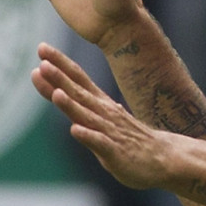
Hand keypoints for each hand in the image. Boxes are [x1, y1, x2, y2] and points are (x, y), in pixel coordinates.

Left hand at [32, 42, 180, 189]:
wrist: (164, 157)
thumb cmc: (128, 138)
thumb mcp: (99, 118)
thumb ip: (75, 106)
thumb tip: (53, 88)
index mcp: (99, 103)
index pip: (78, 78)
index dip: (60, 63)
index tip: (42, 47)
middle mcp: (103, 113)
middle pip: (79, 92)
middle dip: (60, 77)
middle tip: (43, 60)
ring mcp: (110, 132)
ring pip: (87, 116)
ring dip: (71, 105)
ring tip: (56, 93)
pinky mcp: (115, 152)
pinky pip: (100, 143)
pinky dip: (88, 136)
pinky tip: (75, 130)